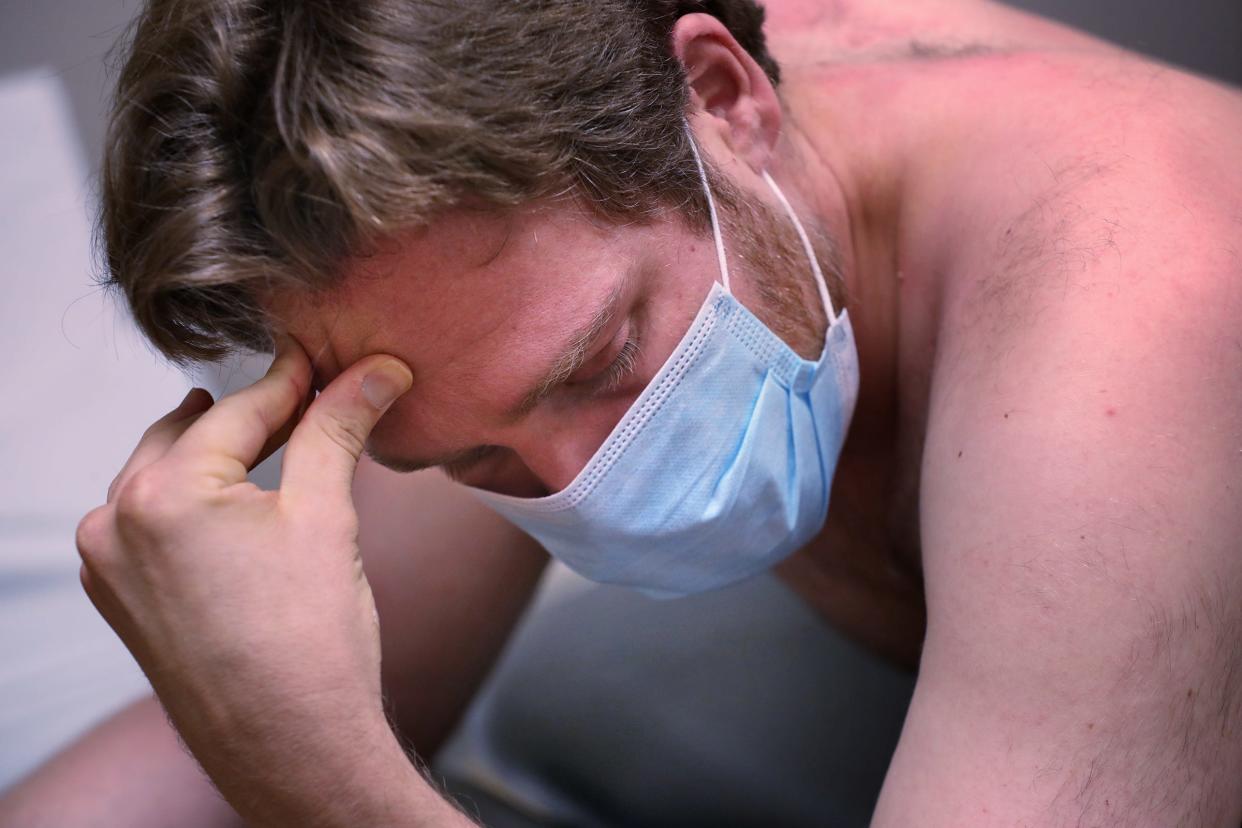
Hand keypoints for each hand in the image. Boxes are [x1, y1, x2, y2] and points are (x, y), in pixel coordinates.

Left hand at [74, 339, 423, 824]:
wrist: (290, 745)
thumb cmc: (307, 645)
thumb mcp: (326, 516)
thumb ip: (337, 429)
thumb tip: (375, 371)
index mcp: (160, 495)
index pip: (238, 410)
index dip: (293, 380)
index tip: (324, 360)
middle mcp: (116, 525)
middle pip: (193, 436)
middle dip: (254, 415)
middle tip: (310, 396)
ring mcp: (109, 567)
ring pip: (166, 476)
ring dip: (220, 455)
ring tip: (277, 442)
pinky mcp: (121, 600)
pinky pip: (152, 524)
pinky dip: (195, 502)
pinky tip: (238, 504)